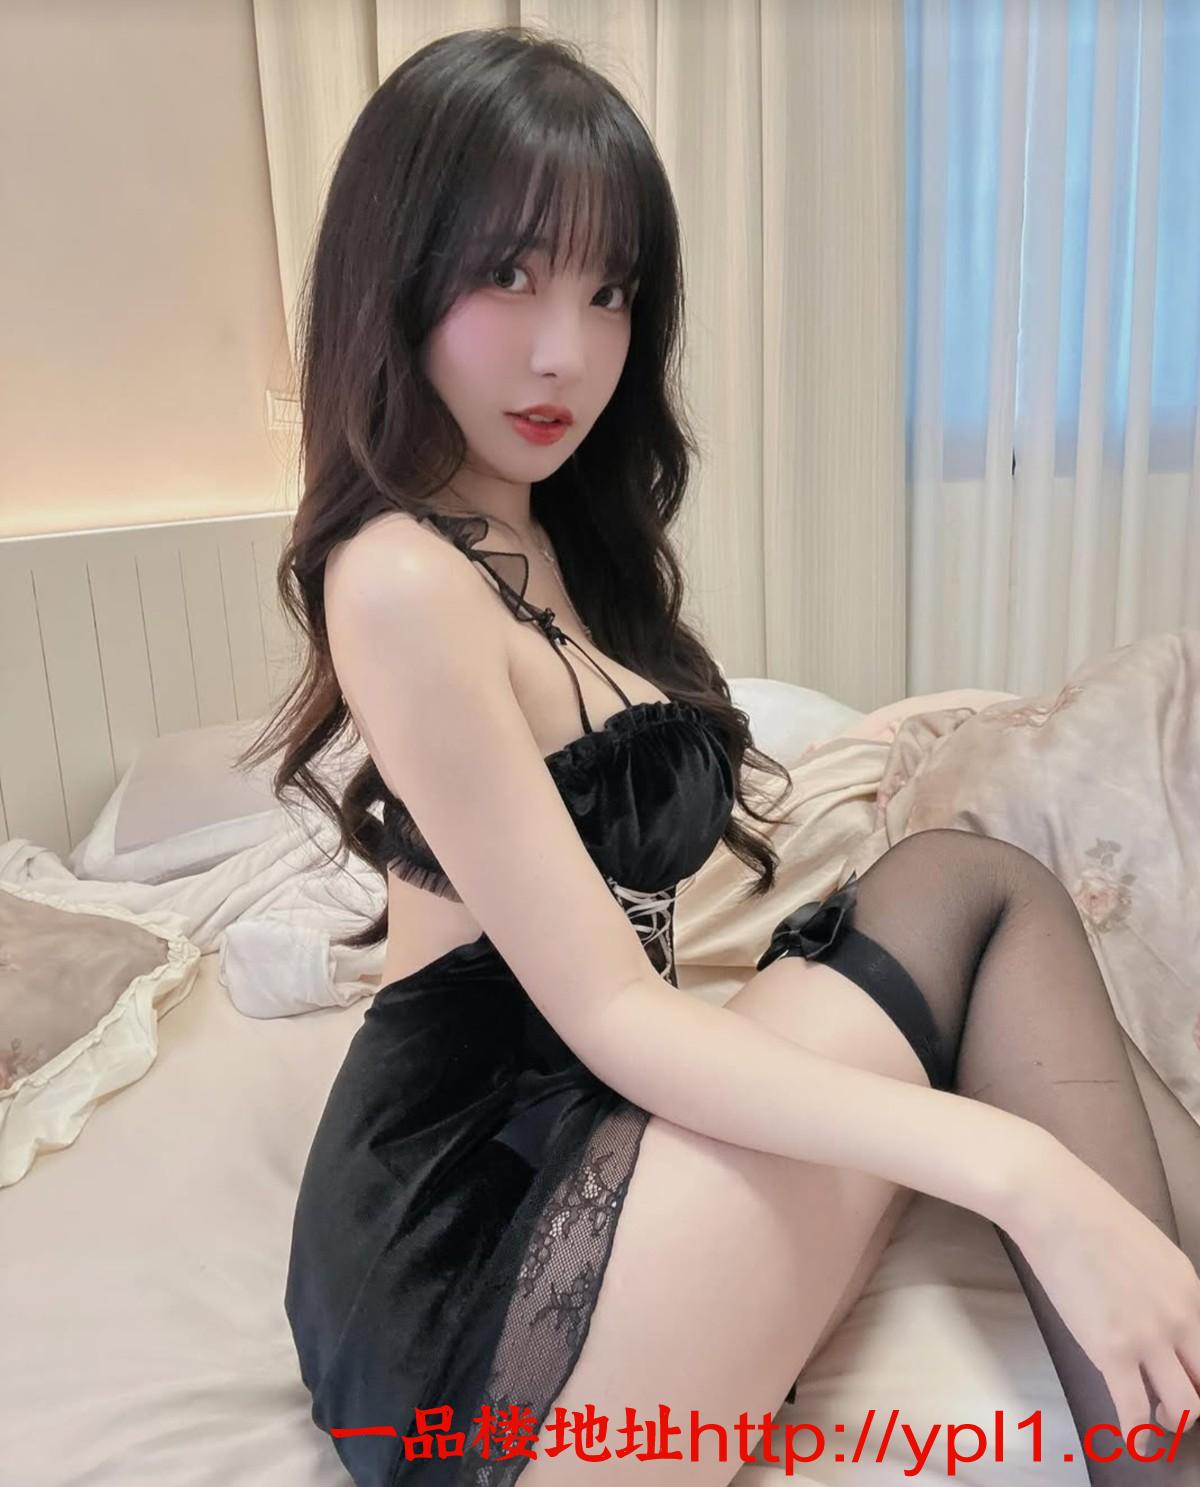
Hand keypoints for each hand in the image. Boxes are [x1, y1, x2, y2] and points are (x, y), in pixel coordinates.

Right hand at [1008, 1142, 1199, 1440]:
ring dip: (1172, 1419)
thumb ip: (1160, 1285)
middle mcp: (1181, 1317)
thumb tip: (1151, 1308)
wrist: (1051, 1201)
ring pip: (1184, 1406)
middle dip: (1194, 1400)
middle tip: (1174, 1402)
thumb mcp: (1146, 1246)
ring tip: (1154, 1419)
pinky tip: (1129, 1442)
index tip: (1186, 1374)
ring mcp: (1148, 1338)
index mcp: (1191, 1288)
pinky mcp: (1111, 1352)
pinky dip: (1135, 1434)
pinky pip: (1134, 1409)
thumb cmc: (1085, 1210)